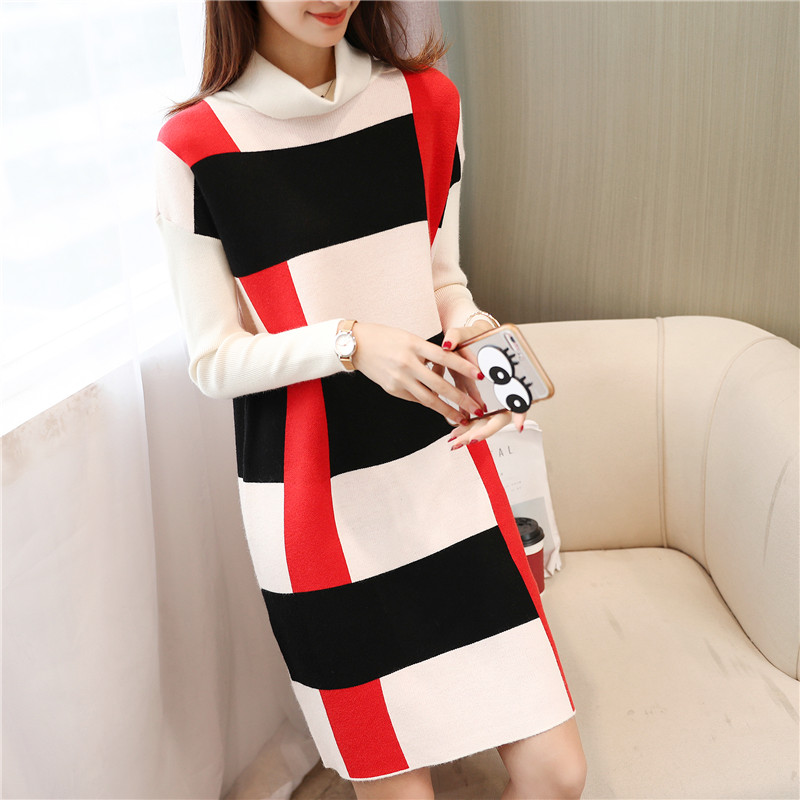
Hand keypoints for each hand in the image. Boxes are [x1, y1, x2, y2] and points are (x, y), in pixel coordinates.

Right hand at [349, 322, 485, 425]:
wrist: (355, 345)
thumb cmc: (385, 337)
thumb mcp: (409, 338)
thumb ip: (427, 352)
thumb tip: (446, 368)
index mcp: (414, 345)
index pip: (444, 357)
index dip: (463, 366)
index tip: (479, 375)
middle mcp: (407, 363)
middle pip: (439, 384)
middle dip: (460, 398)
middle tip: (477, 408)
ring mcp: (399, 379)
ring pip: (428, 399)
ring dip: (447, 410)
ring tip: (461, 418)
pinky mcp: (392, 390)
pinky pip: (415, 399)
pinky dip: (428, 403)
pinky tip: (439, 408)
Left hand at [438, 321, 526, 448]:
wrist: (466, 340)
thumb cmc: (472, 337)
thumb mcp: (463, 334)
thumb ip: (456, 336)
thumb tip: (447, 344)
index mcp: (504, 375)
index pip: (519, 395)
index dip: (521, 411)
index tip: (519, 425)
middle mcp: (498, 391)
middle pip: (498, 418)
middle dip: (483, 431)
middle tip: (469, 440)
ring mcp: (487, 398)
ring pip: (483, 423)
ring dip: (470, 434)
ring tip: (456, 442)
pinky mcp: (475, 401)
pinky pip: (473, 419)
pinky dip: (463, 428)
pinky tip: (453, 436)